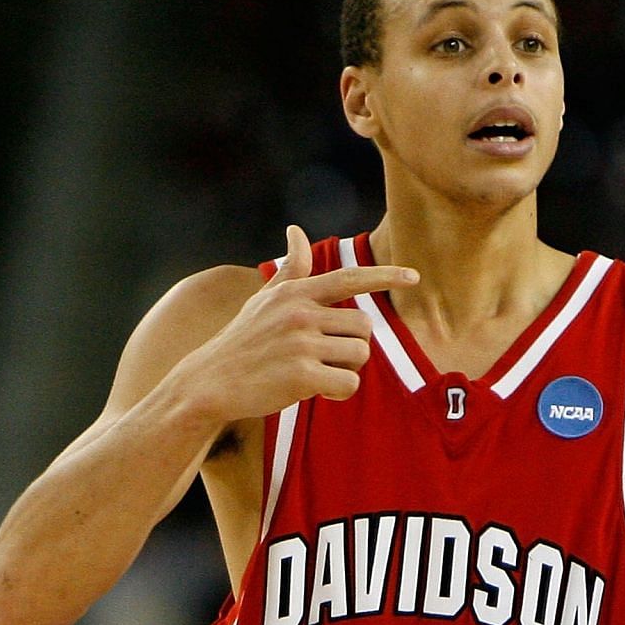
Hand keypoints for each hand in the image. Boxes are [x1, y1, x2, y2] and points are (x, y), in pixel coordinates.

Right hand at [175, 223, 418, 422]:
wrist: (210, 381)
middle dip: (354, 347)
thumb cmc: (243, 341)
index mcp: (295, 292)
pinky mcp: (301, 375)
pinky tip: (316, 393)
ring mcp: (300, 343)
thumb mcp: (264, 300)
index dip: (385, 276)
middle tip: (325, 358)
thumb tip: (296, 230)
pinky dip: (339, 393)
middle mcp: (299, 312)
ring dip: (345, 371)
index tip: (414, 276)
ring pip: (360, 356)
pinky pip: (349, 384)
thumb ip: (290, 269)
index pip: (349, 278)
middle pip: (364, 327)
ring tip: (315, 374)